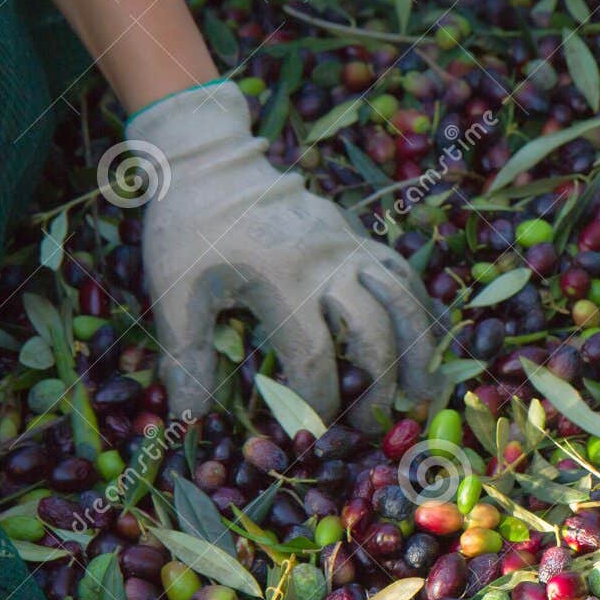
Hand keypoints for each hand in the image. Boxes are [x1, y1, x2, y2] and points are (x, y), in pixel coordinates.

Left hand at [125, 82, 442, 427]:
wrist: (211, 163)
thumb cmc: (187, 232)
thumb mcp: (175, 292)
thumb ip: (187, 355)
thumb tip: (191, 418)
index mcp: (281, 281)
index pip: (314, 356)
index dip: (318, 403)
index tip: (315, 436)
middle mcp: (326, 264)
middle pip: (372, 333)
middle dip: (379, 386)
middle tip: (376, 426)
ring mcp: (349, 246)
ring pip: (403, 300)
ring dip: (418, 349)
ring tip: (422, 393)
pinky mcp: (357, 236)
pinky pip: (403, 273)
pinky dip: (419, 308)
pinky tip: (424, 341)